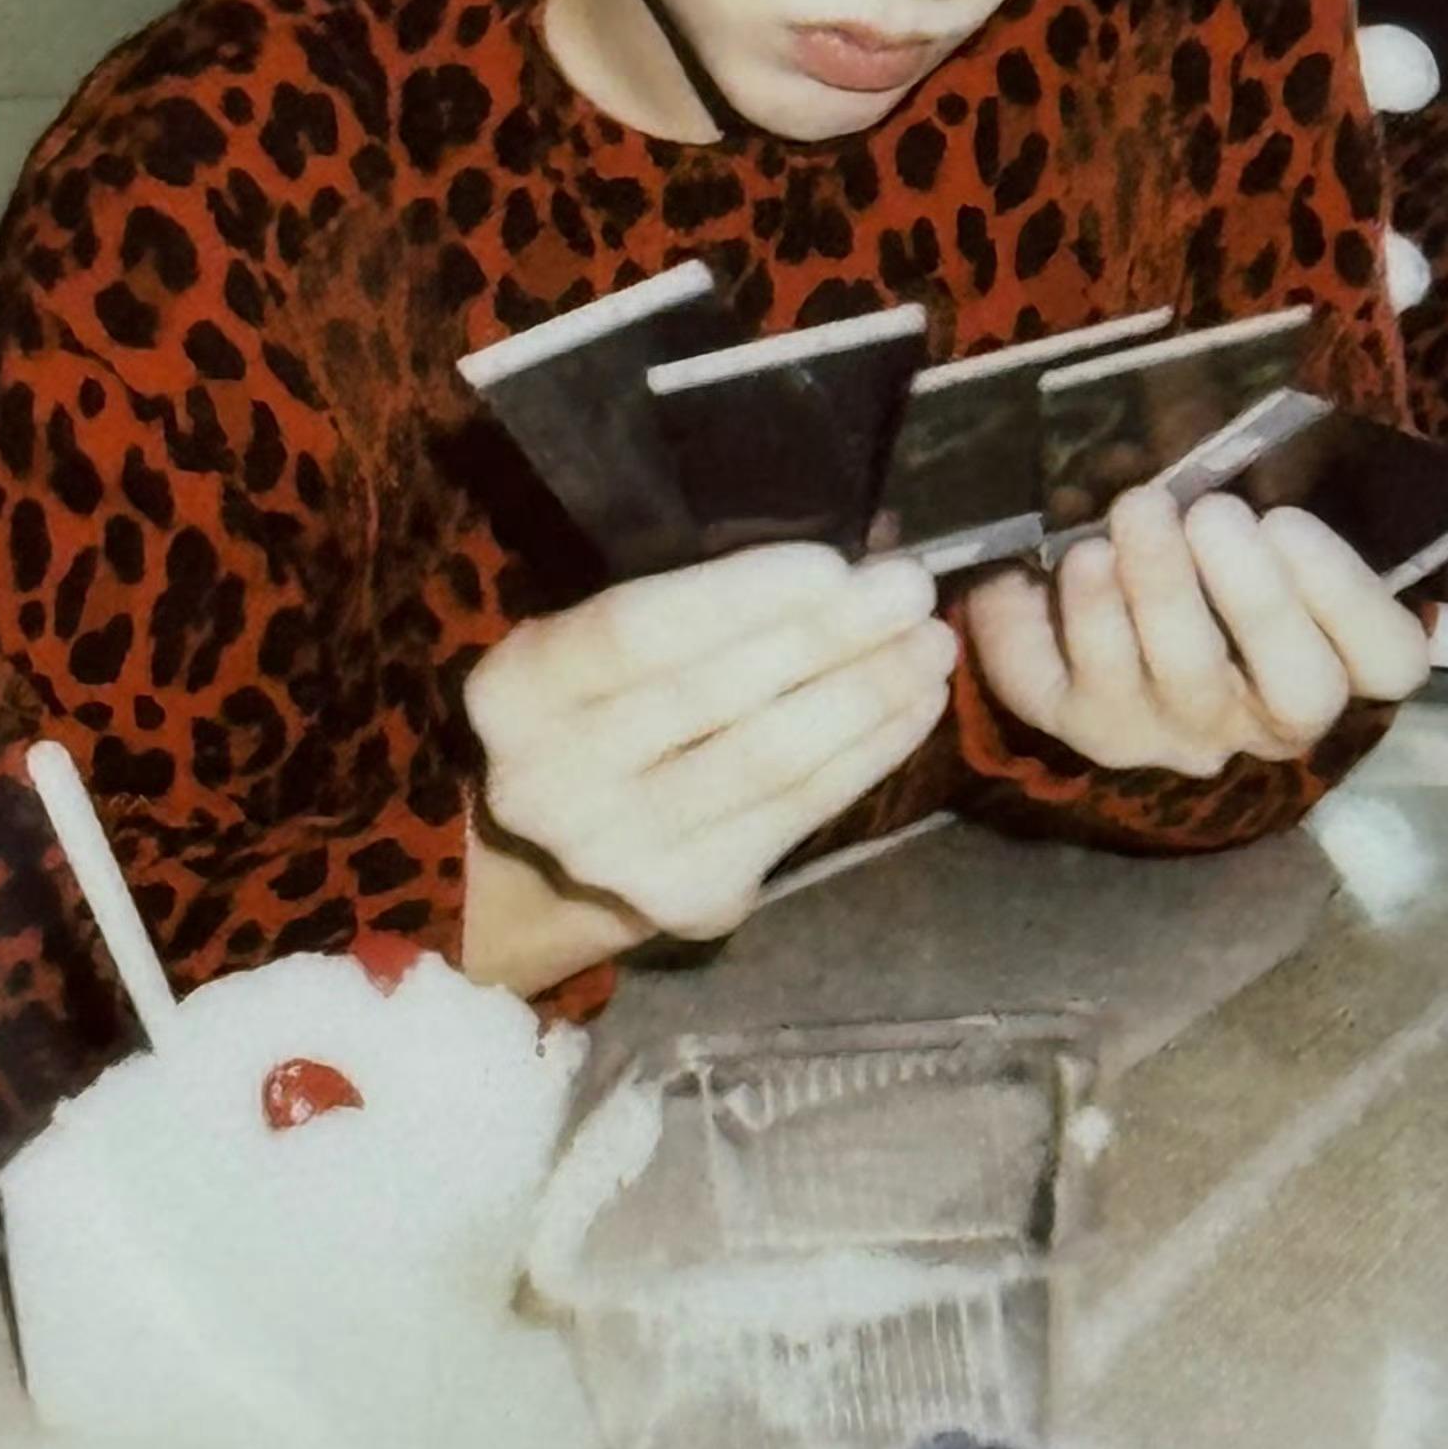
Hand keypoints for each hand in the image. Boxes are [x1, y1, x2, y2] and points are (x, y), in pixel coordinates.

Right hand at [464, 543, 956, 943]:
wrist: (564, 848)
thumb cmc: (603, 702)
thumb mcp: (597, 643)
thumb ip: (685, 600)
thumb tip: (845, 550)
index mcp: (517, 691)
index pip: (634, 632)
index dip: (739, 597)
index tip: (833, 562)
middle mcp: (553, 783)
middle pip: (717, 697)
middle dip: (830, 636)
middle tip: (911, 587)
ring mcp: (622, 853)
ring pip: (772, 764)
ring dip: (869, 696)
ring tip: (930, 644)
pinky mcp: (691, 898)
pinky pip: (802, 813)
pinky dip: (871, 753)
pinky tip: (914, 705)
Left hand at [962, 485, 1430, 778]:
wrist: (1076, 604)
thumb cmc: (1188, 549)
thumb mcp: (1236, 516)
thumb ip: (1255, 484)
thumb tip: (1215, 415)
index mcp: (1327, 658)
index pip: (1387, 661)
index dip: (1350, 597)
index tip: (1286, 518)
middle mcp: (1263, 715)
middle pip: (1300, 691)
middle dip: (1257, 598)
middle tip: (1211, 512)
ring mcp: (1176, 730)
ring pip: (1186, 682)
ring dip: (1159, 589)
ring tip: (1131, 514)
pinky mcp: (1089, 726)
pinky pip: (1088, 685)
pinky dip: (1080, 617)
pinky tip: (1071, 560)